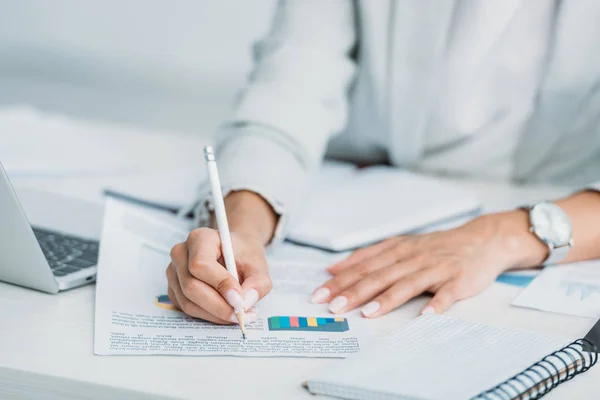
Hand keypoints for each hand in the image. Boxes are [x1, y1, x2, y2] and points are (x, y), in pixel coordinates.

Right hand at [166, 228, 272, 323]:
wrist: (235, 253)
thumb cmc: (244, 255)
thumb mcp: (259, 265)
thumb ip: (258, 283)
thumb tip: (245, 303)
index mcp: (200, 238)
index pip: (201, 264)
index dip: (220, 284)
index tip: (240, 299)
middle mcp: (181, 253)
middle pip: (191, 286)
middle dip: (218, 306)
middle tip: (242, 315)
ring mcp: (173, 272)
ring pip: (188, 302)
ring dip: (215, 314)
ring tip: (238, 315)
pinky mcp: (173, 288)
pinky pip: (186, 308)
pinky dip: (208, 315)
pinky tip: (225, 312)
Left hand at [311, 211, 548, 316]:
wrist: (481, 239)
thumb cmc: (436, 247)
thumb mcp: (399, 245)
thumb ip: (367, 256)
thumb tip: (333, 267)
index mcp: (396, 250)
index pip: (362, 266)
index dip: (340, 281)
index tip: (319, 294)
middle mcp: (412, 257)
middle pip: (379, 275)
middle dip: (354, 291)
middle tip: (334, 307)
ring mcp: (435, 268)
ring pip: (406, 284)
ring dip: (387, 299)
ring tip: (368, 313)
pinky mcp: (457, 280)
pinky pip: (445, 294)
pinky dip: (436, 305)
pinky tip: (425, 316)